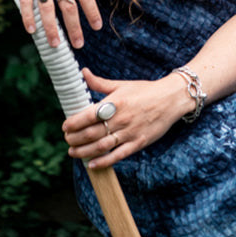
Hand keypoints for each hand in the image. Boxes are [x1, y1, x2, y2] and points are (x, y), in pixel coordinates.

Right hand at [0, 0, 101, 47]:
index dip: (92, 11)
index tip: (97, 27)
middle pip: (68, 4)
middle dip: (74, 26)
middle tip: (79, 44)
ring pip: (47, 7)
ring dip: (51, 28)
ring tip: (56, 44)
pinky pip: (26, 2)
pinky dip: (28, 17)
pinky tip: (31, 30)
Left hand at [62, 68, 192, 168]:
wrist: (170, 99)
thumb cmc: (145, 90)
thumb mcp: (122, 84)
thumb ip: (100, 83)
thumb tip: (83, 72)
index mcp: (115, 102)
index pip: (88, 115)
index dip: (74, 122)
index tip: (65, 126)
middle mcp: (121, 118)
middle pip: (92, 132)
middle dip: (75, 138)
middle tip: (67, 140)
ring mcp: (130, 132)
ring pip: (102, 146)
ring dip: (84, 151)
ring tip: (73, 152)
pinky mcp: (138, 143)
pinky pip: (118, 155)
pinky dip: (104, 161)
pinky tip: (92, 164)